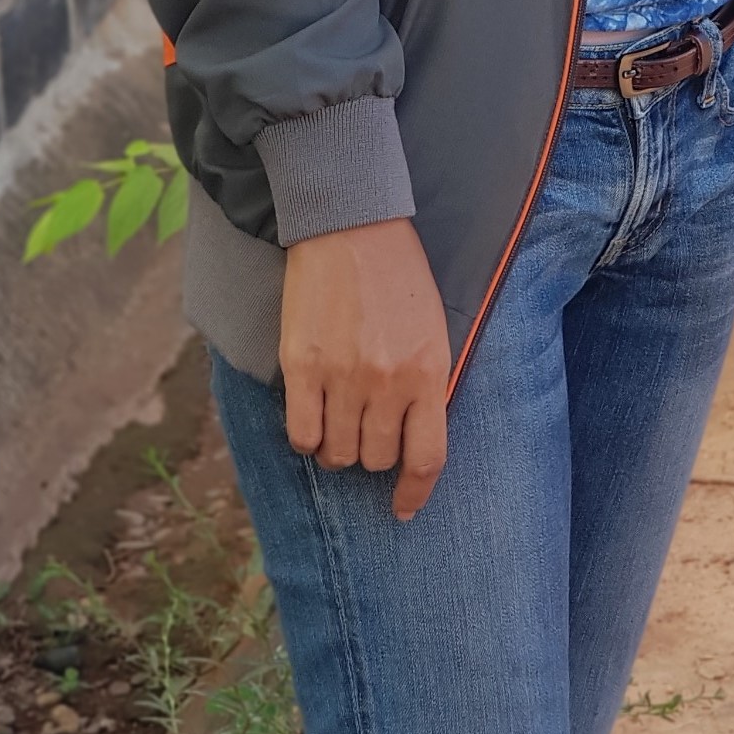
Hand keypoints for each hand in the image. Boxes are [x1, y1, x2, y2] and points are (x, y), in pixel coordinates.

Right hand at [279, 218, 451, 519]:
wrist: (351, 226)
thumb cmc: (398, 276)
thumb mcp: (432, 329)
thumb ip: (427, 384)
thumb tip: (414, 442)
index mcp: (429, 371)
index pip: (427, 457)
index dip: (414, 492)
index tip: (403, 508)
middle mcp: (388, 381)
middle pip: (377, 459)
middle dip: (372, 454)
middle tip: (366, 429)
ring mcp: (343, 376)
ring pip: (338, 454)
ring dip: (338, 447)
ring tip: (338, 419)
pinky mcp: (302, 366)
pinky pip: (301, 435)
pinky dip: (306, 437)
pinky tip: (312, 416)